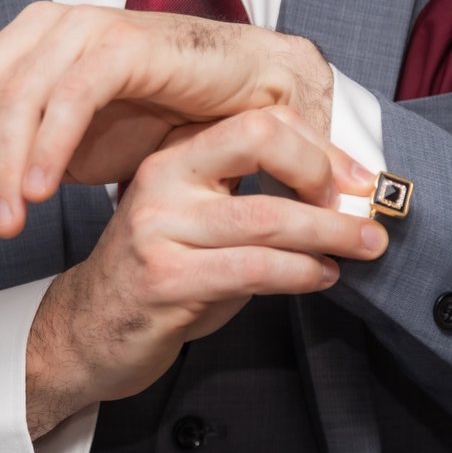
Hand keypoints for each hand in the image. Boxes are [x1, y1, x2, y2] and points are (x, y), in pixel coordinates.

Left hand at [0, 2, 333, 235]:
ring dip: (0, 163)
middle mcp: (44, 30)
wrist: (247, 96)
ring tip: (4, 224)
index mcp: (22, 49)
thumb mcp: (73, 151)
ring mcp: (84, 30)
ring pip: (14, 93)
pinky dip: (48, 143)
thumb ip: (16, 163)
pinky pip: (72, 92)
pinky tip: (37, 190)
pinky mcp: (126, 42)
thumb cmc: (163, 118)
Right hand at [22, 107, 385, 438]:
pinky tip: (320, 276)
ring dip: (330, 232)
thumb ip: (252, 198)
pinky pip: (252, 268)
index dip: (320, 147)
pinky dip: (300, 272)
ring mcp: (159, 227)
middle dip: (326, 175)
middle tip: (366, 210)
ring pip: (267, 216)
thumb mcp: (199, 219)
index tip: (356, 179)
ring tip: (364, 246)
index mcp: (174, 153)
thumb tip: (337, 194)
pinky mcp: (165, 279)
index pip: (259, 121)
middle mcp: (163, 179)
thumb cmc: (157, 274)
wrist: (86, 331)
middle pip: (260, 142)